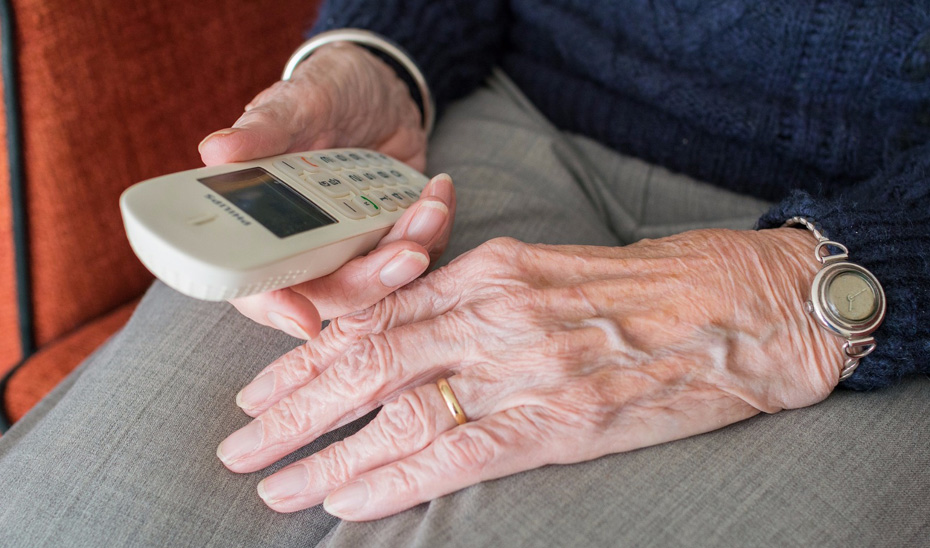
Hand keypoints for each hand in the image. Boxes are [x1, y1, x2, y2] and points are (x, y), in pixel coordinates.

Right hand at [197, 41, 449, 337]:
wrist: (379, 87)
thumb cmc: (324, 93)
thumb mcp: (296, 104)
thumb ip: (264, 130)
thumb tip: (216, 151)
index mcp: (264, 228)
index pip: (259, 287)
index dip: (277, 308)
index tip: (304, 319)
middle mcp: (308, 249)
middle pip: (333, 295)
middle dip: (373, 280)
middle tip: (408, 253)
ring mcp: (355, 248)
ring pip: (383, 281)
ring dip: (413, 250)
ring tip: (431, 207)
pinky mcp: (394, 238)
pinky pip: (420, 254)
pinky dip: (435, 231)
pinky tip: (439, 193)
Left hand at [217, 229, 839, 519]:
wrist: (743, 308)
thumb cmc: (650, 286)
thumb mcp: (551, 270)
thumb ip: (479, 298)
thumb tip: (411, 336)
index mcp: (492, 269)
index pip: (375, 314)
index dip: (308, 356)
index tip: (262, 389)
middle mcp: (496, 312)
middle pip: (367, 360)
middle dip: (291, 407)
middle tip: (238, 444)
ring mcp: (526, 366)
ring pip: (397, 410)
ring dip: (326, 453)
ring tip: (272, 484)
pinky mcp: (561, 420)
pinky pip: (456, 452)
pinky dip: (392, 479)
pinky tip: (346, 501)